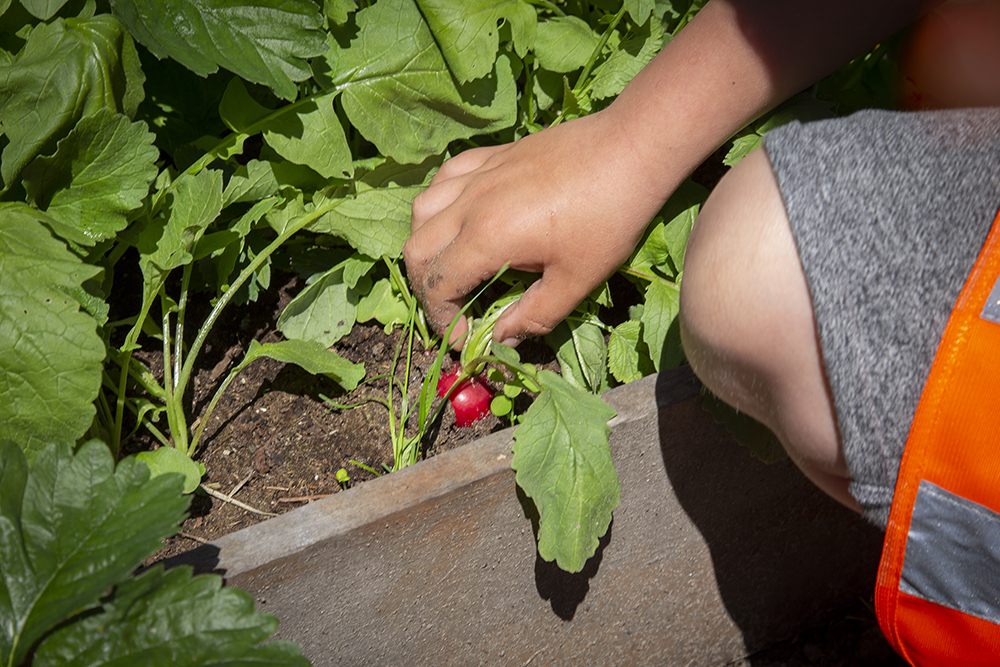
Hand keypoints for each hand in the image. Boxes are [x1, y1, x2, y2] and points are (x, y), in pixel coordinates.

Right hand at [403, 108, 676, 347]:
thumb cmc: (609, 218)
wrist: (630, 149)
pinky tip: (459, 215)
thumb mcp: (576, 281)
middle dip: (426, 290)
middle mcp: (470, 204)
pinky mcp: (492, 155)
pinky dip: (439, 203)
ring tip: (450, 265)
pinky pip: (445, 177)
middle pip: (416, 252)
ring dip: (426, 245)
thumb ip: (533, 316)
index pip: (437, 286)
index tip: (466, 339)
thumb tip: (501, 339)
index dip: (444, 321)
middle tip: (454, 310)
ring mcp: (478, 174)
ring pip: (421, 210)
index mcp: (487, 237)